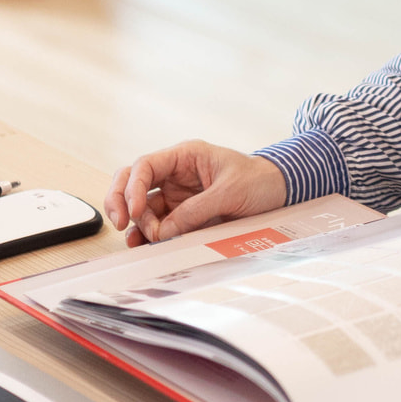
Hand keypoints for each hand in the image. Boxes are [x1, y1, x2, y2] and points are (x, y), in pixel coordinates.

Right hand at [104, 140, 286, 246]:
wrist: (280, 192)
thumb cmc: (259, 181)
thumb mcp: (230, 192)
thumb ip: (197, 211)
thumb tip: (165, 231)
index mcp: (185, 156)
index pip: (145, 166)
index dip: (133, 187)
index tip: (134, 211)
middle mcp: (175, 174)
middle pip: (132, 182)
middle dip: (120, 201)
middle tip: (121, 223)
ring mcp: (177, 195)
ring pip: (142, 207)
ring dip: (138, 224)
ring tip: (145, 241)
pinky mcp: (184, 215)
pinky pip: (159, 224)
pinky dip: (148, 234)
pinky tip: (144, 245)